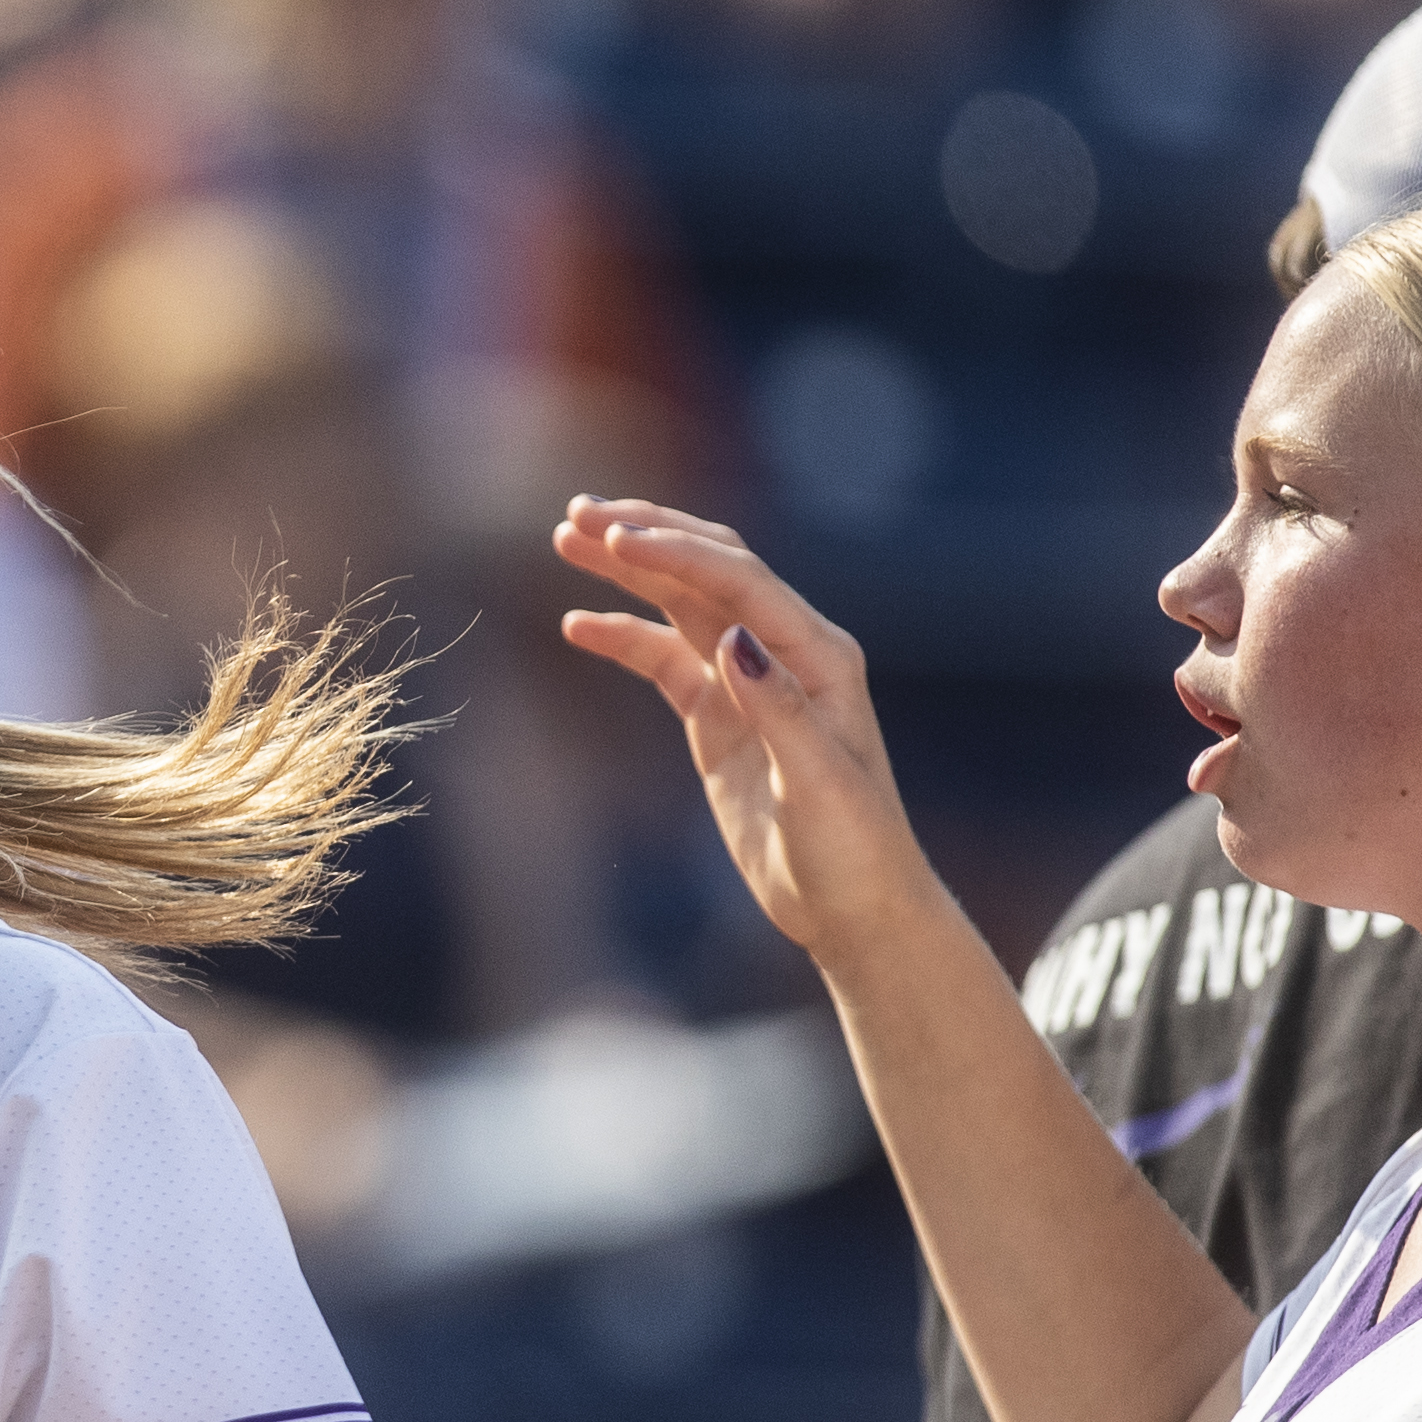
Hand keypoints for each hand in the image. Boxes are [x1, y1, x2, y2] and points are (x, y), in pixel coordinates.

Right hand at [549, 496, 956, 967]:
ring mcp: (749, 684)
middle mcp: (784, 655)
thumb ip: (778, 707)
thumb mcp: (819, 783)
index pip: (740, 582)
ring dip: (628, 570)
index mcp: (818, 657)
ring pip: (681, 605)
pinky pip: (665, 659)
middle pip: (709, 571)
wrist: (856, 909)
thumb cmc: (853, 849)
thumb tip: (732, 638)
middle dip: (647, 535)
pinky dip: (623, 637)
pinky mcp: (720, 719)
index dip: (676, 552)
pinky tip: (578, 625)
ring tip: (566, 539)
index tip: (613, 535)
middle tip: (578, 513)